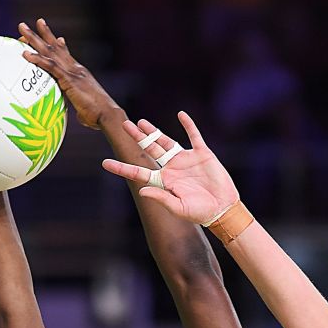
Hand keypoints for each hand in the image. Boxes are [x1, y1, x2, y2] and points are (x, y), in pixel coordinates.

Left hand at [19, 18, 114, 128]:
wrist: (107, 115)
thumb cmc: (98, 116)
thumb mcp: (87, 109)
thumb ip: (81, 108)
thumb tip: (81, 116)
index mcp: (80, 74)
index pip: (67, 54)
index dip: (58, 44)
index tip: (52, 35)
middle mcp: (76, 69)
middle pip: (56, 47)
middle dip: (43, 34)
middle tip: (31, 24)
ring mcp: (73, 73)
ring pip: (50, 52)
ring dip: (34, 39)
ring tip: (22, 29)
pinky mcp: (70, 80)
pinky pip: (51, 67)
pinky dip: (38, 59)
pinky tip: (25, 54)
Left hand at [102, 112, 239, 224]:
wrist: (223, 208)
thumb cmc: (200, 212)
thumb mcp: (179, 208)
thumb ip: (161, 198)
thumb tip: (142, 190)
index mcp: (164, 181)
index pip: (138, 172)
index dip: (121, 168)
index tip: (104, 163)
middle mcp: (172, 168)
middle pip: (150, 149)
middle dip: (138, 137)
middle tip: (125, 125)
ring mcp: (186, 159)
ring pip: (166, 141)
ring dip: (154, 131)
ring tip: (141, 122)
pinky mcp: (202, 154)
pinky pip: (194, 136)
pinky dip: (188, 125)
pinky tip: (181, 115)